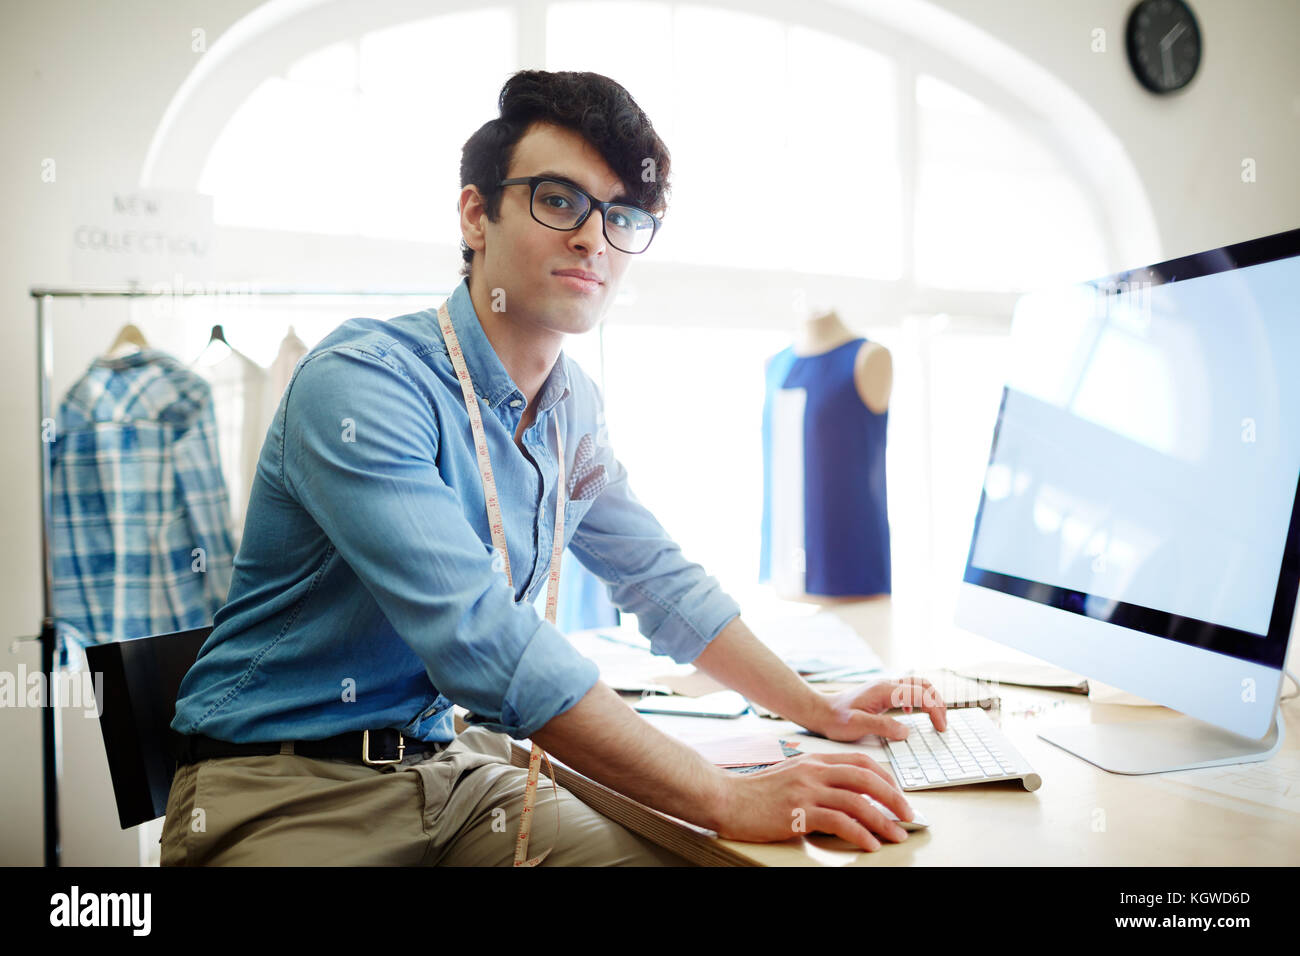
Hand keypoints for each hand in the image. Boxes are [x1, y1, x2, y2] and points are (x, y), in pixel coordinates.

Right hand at [717, 752, 913, 851]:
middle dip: (893, 797)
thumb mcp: (792, 775)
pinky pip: (839, 822)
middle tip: (908, 815)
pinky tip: (870, 844)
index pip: (861, 761)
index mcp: (814, 759)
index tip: (898, 794)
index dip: (885, 777)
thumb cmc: (756, 792)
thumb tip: (848, 796)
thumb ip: (818, 779)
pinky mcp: (799, 812)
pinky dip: (860, 834)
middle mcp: (814, 771)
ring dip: (883, 820)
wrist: (726, 798)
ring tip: (897, 834)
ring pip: (857, 801)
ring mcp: (807, 790)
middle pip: (866, 778)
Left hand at [815, 677, 946, 741]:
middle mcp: (887, 685)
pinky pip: (907, 690)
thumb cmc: (836, 720)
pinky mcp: (882, 693)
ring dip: (930, 699)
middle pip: (924, 685)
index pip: (920, 695)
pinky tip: (912, 714)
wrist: (820, 712)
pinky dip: (918, 699)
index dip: (935, 710)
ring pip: (917, 685)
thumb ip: (883, 727)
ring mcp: (885, 687)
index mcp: (884, 691)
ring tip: (936, 718)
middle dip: (938, 703)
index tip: (941, 728)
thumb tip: (906, 731)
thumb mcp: (858, 726)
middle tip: (943, 724)